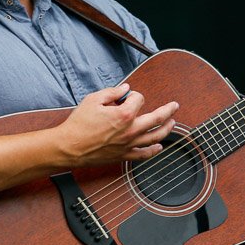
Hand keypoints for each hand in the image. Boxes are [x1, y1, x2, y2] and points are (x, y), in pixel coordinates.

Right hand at [57, 83, 179, 165]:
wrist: (69, 147)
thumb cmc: (79, 124)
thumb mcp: (93, 100)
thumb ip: (112, 92)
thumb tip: (125, 89)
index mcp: (124, 114)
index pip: (139, 99)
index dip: (135, 95)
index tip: (128, 96)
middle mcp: (131, 130)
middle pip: (157, 118)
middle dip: (168, 110)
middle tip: (174, 106)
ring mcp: (129, 144)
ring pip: (155, 137)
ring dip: (167, 129)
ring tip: (172, 123)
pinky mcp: (124, 155)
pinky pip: (144, 154)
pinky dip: (154, 151)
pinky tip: (159, 147)